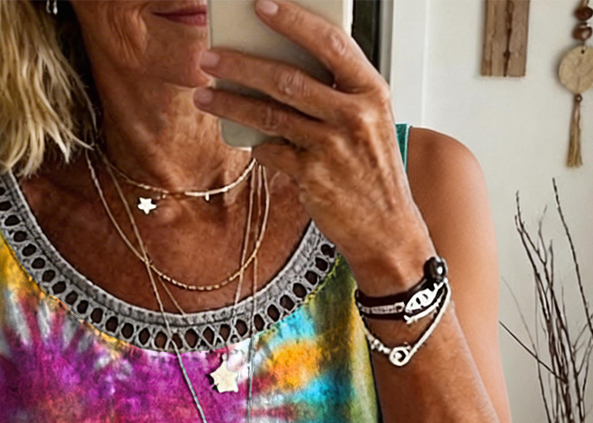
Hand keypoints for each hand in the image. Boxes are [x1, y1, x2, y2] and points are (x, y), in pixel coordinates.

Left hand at [194, 0, 435, 295]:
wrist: (388, 231)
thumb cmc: (373, 172)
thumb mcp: (370, 123)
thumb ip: (337, 94)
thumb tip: (280, 67)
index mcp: (372, 91)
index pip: (330, 42)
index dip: (293, 20)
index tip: (260, 5)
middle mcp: (355, 115)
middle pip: (288, 78)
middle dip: (241, 64)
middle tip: (209, 57)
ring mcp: (333, 147)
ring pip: (270, 114)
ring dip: (231, 103)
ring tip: (204, 95)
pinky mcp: (314, 178)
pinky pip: (271, 152)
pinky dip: (256, 145)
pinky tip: (246, 141)